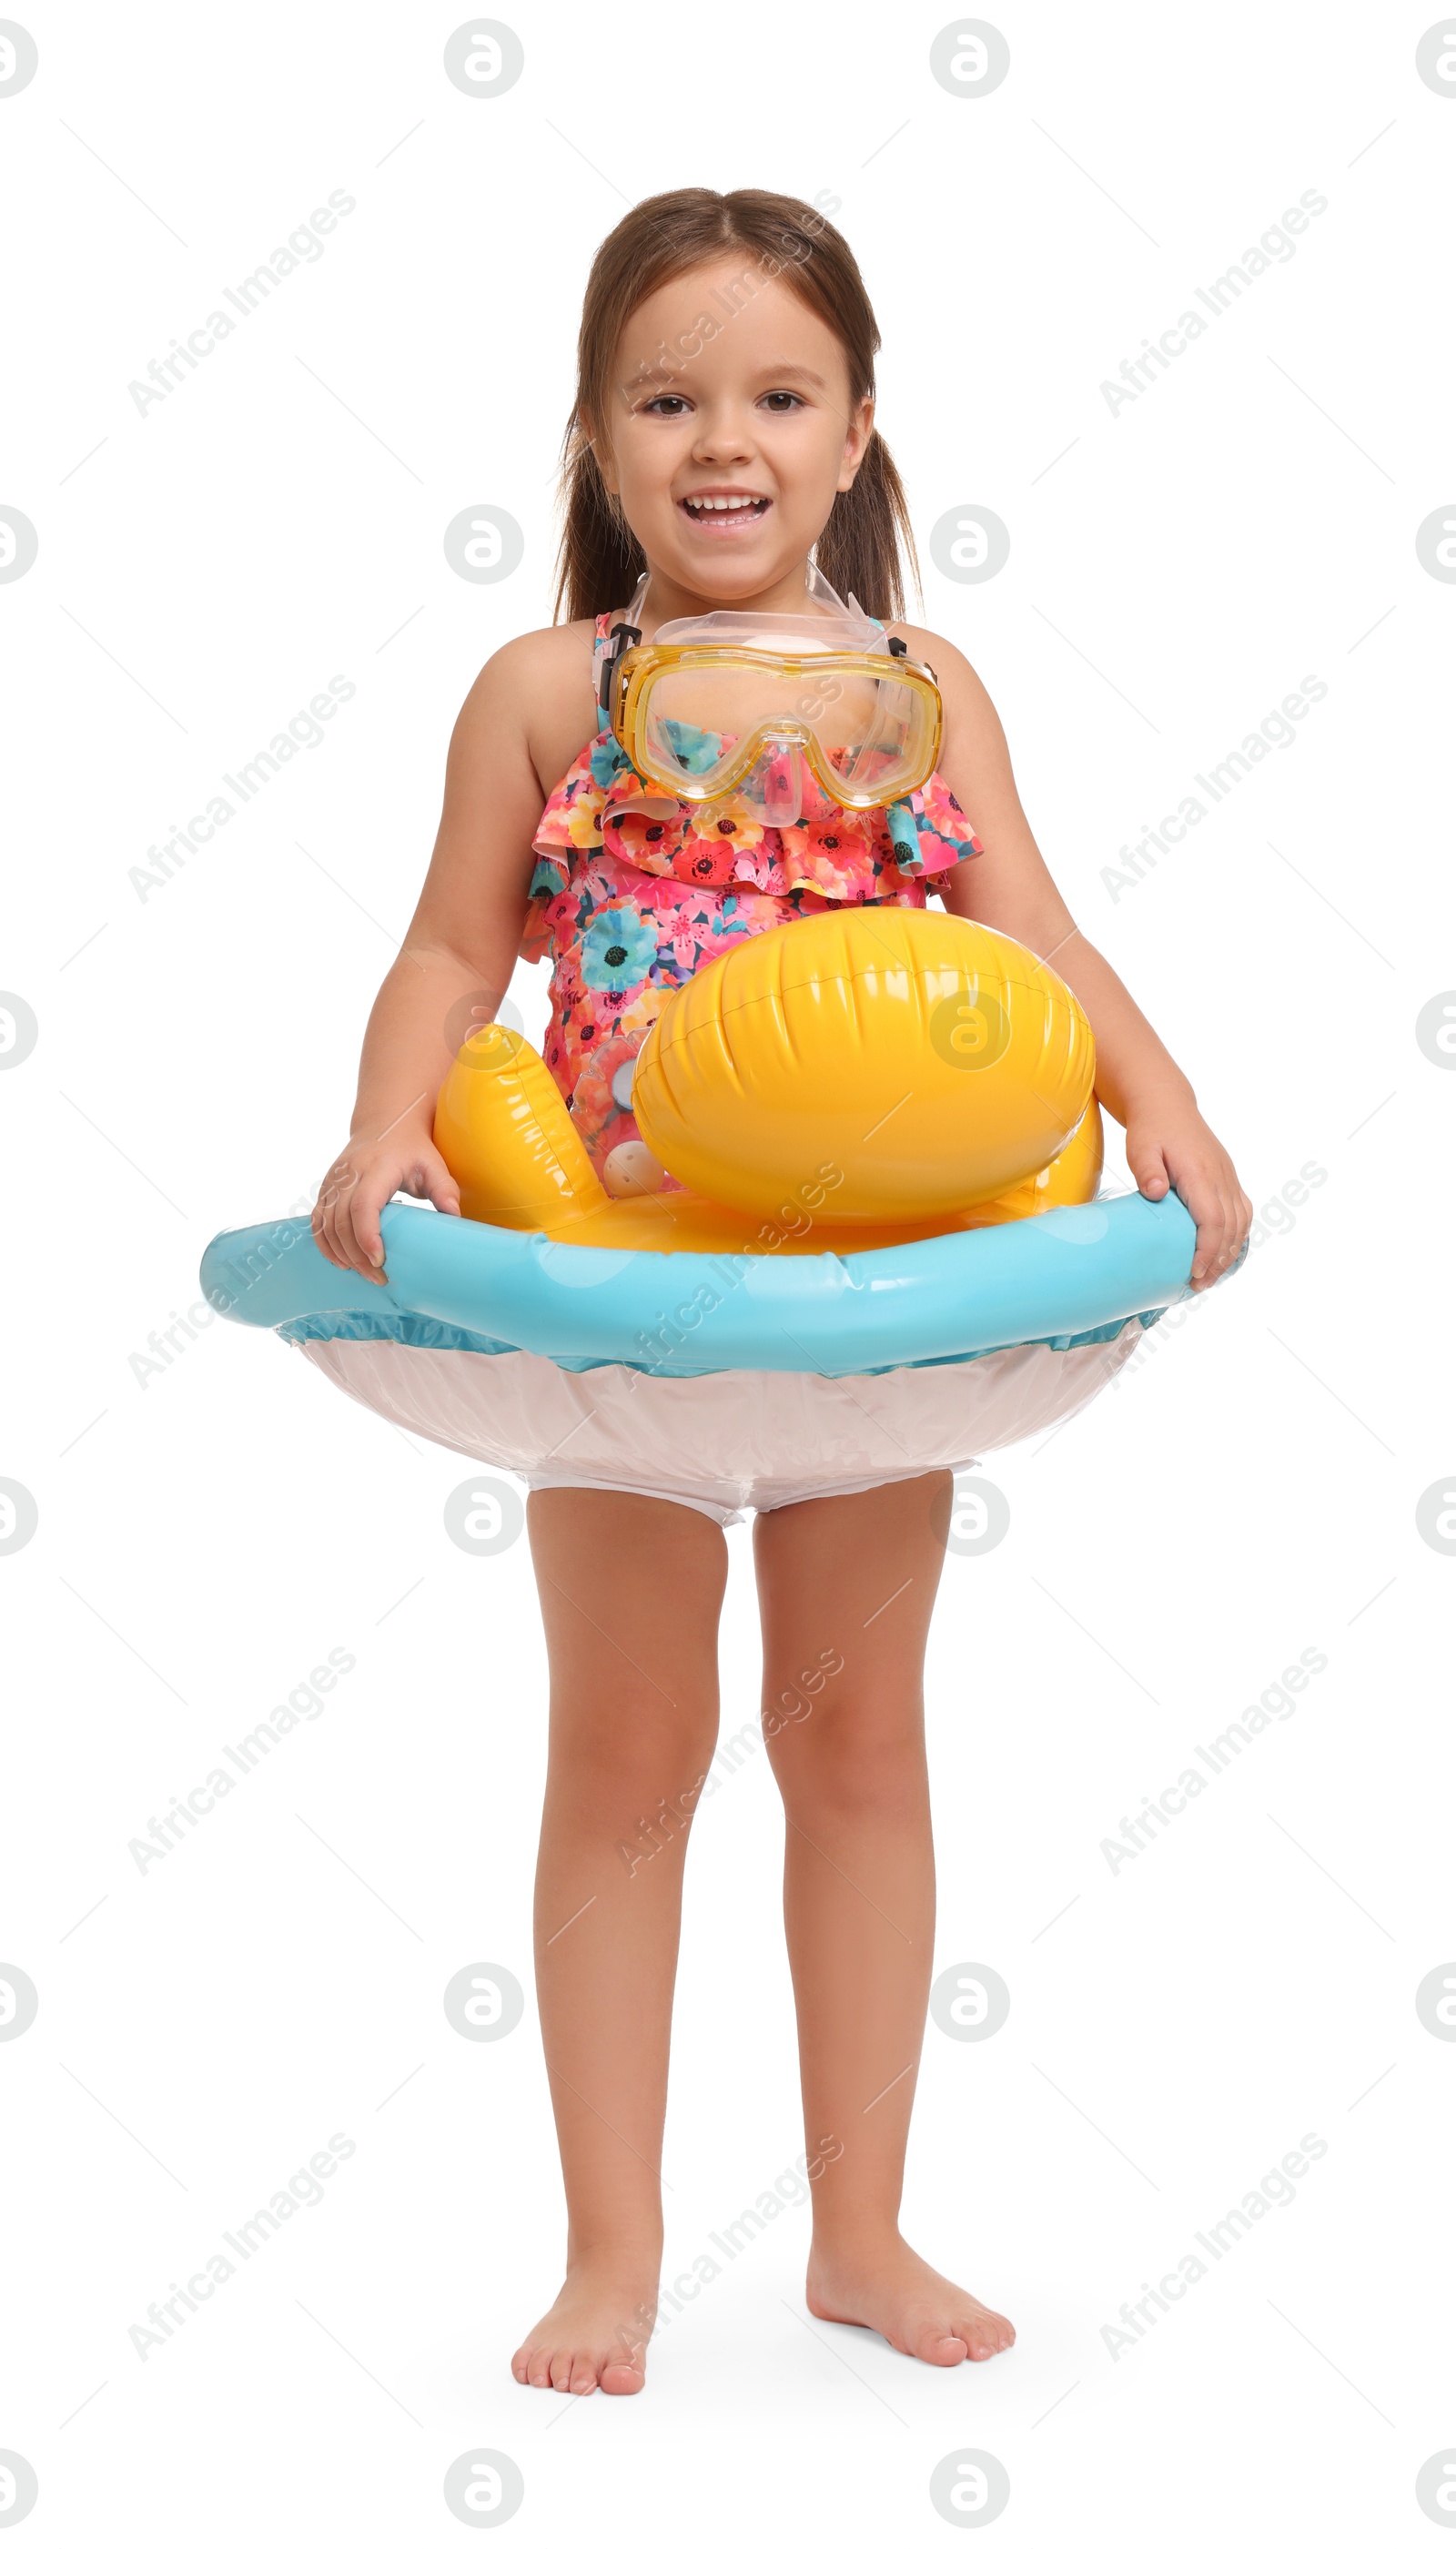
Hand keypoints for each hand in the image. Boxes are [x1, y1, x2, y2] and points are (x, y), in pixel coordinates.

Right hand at [312, 1126, 459, 1285]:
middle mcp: (349, 1173)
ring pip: (325, 1224)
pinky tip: (342, 1261)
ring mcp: (333, 1180)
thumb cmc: (412, 1148)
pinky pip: (317, 1220)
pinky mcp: (326, 1188)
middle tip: (378, 1278)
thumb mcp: (434, 1164)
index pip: (363, 1205)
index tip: (380, 1261)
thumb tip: (455, 1216)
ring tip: (364, 1274)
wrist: (385, 1123)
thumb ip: (445, 1189)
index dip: (367, 1235)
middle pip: (341, 1221)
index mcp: (376, 1167)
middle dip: (357, 1255)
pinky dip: (325, 1244)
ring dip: (341, 1254)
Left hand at [1125, 1110, 1251, 1290]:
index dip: (1207, 1251)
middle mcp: (1221, 1177)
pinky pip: (1242, 1212)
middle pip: (1231, 1228)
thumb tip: (1156, 1193)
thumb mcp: (1140, 1147)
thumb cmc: (1150, 1129)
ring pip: (1241, 1223)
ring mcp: (1228, 1178)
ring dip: (1229, 1253)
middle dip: (1218, 1261)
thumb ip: (1148, 1170)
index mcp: (1201, 1173)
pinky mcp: (1228, 1179)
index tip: (1195, 1273)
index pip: (1213, 1220)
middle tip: (1200, 1286)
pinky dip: (1237, 1236)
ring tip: (1211, 1277)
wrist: (1167, 1105)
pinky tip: (1225, 1253)